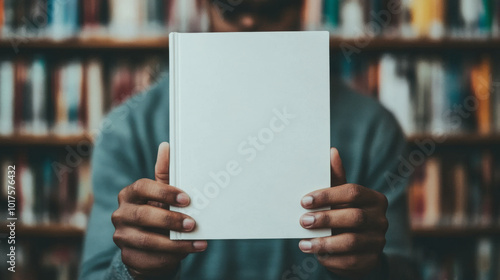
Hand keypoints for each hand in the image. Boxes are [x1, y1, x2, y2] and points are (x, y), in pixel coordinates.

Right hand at [111, 142, 206, 278]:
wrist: (150, 247)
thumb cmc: (158, 213)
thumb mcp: (162, 194)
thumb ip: (165, 174)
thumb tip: (167, 145)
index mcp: (129, 194)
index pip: (142, 188)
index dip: (164, 192)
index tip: (187, 199)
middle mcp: (120, 214)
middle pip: (143, 216)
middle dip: (170, 220)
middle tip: (192, 224)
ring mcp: (121, 237)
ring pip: (147, 240)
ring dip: (175, 242)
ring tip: (197, 241)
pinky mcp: (128, 257)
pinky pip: (149, 259)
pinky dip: (172, 256)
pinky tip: (189, 251)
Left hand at [299, 148, 388, 278]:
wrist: (356, 250)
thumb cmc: (344, 216)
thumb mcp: (340, 198)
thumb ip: (336, 179)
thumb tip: (332, 151)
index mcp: (374, 199)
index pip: (353, 192)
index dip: (328, 196)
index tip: (304, 201)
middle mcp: (381, 219)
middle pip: (354, 217)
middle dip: (325, 218)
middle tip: (302, 221)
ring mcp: (379, 241)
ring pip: (352, 241)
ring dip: (324, 242)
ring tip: (304, 243)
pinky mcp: (372, 260)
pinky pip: (351, 260)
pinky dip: (331, 258)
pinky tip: (316, 254)